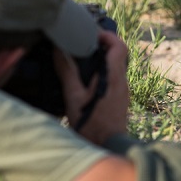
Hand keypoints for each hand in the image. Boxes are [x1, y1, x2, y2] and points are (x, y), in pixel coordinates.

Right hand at [54, 30, 129, 145]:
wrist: (107, 147)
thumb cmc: (90, 124)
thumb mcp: (73, 97)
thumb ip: (67, 72)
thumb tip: (58, 50)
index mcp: (113, 77)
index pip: (119, 46)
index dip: (107, 35)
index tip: (91, 33)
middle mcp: (122, 82)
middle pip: (117, 54)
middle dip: (101, 46)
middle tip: (83, 44)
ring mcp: (123, 91)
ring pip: (116, 67)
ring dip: (101, 60)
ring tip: (81, 60)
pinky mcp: (120, 100)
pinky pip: (114, 79)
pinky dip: (102, 73)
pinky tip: (86, 81)